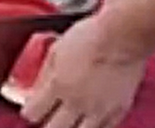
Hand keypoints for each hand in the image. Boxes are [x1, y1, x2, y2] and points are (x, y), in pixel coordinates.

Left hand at [20, 16, 146, 127]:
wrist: (123, 36)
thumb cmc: (92, 36)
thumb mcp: (56, 50)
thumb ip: (43, 74)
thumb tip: (34, 89)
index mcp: (59, 85)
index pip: (34, 113)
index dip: (30, 111)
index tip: (32, 108)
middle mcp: (77, 102)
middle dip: (48, 124)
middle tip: (49, 116)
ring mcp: (99, 109)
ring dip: (71, 127)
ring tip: (71, 118)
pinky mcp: (118, 111)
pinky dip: (95, 125)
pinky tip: (91, 117)